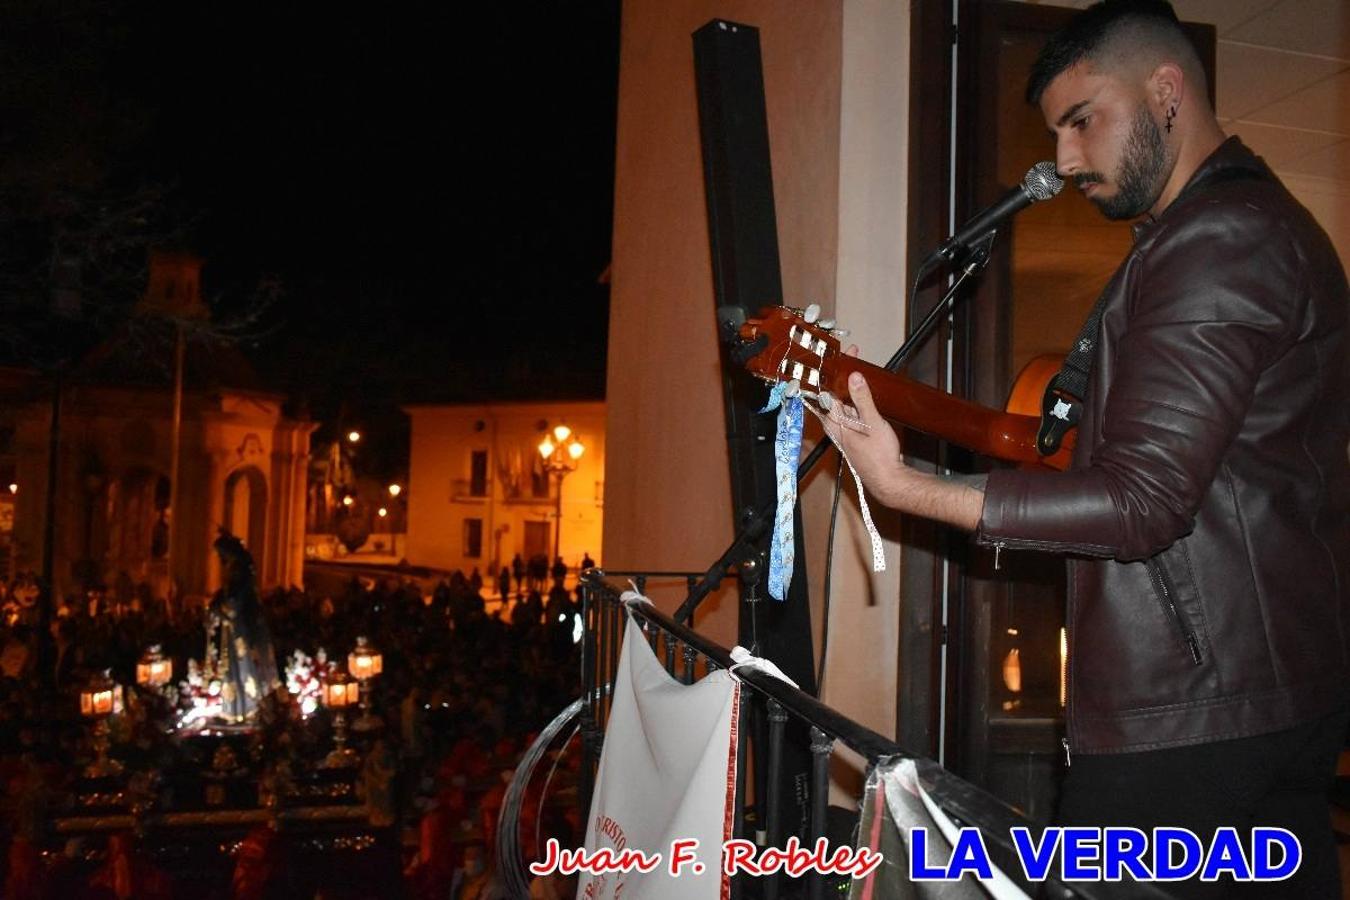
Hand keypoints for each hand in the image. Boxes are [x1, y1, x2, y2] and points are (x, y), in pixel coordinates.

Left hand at [823, 347, 983, 529]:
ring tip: (858, 368)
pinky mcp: (854, 433)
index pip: (828, 389)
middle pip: (832, 394)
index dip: (834, 369)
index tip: (846, 355)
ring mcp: (844, 429)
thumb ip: (862, 399)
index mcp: (834, 421)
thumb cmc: (878, 457)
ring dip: (849, 385)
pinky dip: (856, 398)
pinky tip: (865, 392)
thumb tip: (854, 377)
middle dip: (841, 374)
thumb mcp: (872, 423)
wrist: (888, 480)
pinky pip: (851, 410)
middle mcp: (835, 425)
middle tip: (852, 357)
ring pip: (842, 402)